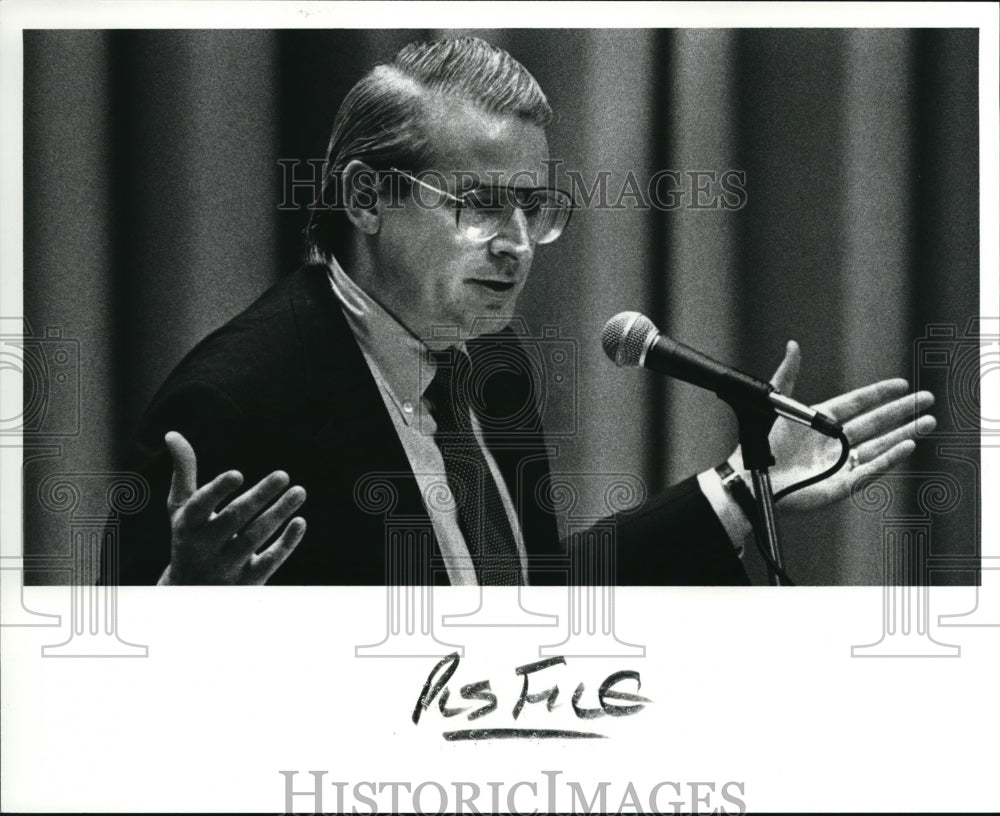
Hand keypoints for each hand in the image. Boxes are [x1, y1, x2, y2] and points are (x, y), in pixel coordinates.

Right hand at [158, 431, 306, 583]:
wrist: (190, 591)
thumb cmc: (189, 537)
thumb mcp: (182, 508)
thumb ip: (184, 472)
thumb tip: (173, 434)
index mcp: (187, 525)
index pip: (200, 507)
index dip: (217, 491)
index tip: (238, 474)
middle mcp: (204, 547)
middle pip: (234, 519)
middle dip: (259, 496)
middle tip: (283, 474)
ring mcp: (226, 566)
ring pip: (255, 538)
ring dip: (279, 513)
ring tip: (300, 491)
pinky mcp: (247, 581)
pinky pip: (270, 561)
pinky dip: (286, 543)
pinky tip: (300, 522)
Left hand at [727, 341, 935, 513]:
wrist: (750, 478)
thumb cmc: (759, 444)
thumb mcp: (775, 404)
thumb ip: (787, 374)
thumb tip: (793, 345)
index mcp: (819, 421)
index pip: (856, 404)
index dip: (879, 394)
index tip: (901, 384)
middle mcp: (833, 441)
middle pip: (875, 424)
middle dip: (902, 412)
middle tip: (926, 399)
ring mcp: (838, 463)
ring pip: (879, 446)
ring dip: (904, 434)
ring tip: (928, 421)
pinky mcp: (840, 485)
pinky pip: (870, 470)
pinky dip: (890, 458)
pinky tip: (908, 446)